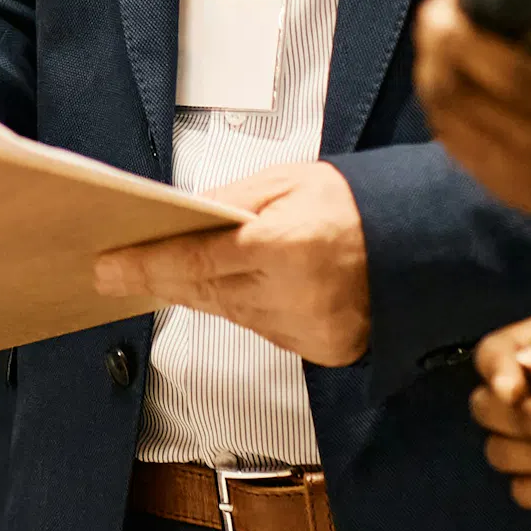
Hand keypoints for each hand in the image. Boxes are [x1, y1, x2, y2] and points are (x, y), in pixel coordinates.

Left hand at [90, 159, 370, 366]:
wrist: (421, 246)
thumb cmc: (358, 205)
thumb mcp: (291, 181)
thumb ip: (233, 200)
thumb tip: (183, 215)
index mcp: (287, 247)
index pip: (198, 259)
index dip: (147, 264)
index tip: (108, 266)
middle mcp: (294, 296)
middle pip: (205, 291)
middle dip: (158, 280)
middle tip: (114, 274)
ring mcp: (307, 329)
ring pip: (229, 313)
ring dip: (197, 293)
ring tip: (163, 275)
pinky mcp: (319, 349)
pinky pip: (261, 329)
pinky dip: (241, 308)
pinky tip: (225, 289)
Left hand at [412, 0, 530, 246]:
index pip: (493, 64)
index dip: (455, 30)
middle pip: (455, 88)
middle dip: (432, 42)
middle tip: (441, 10)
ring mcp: (516, 168)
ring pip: (445, 115)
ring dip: (430, 72)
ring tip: (439, 40)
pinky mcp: (505, 187)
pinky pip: (453, 143)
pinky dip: (440, 108)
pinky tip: (446, 82)